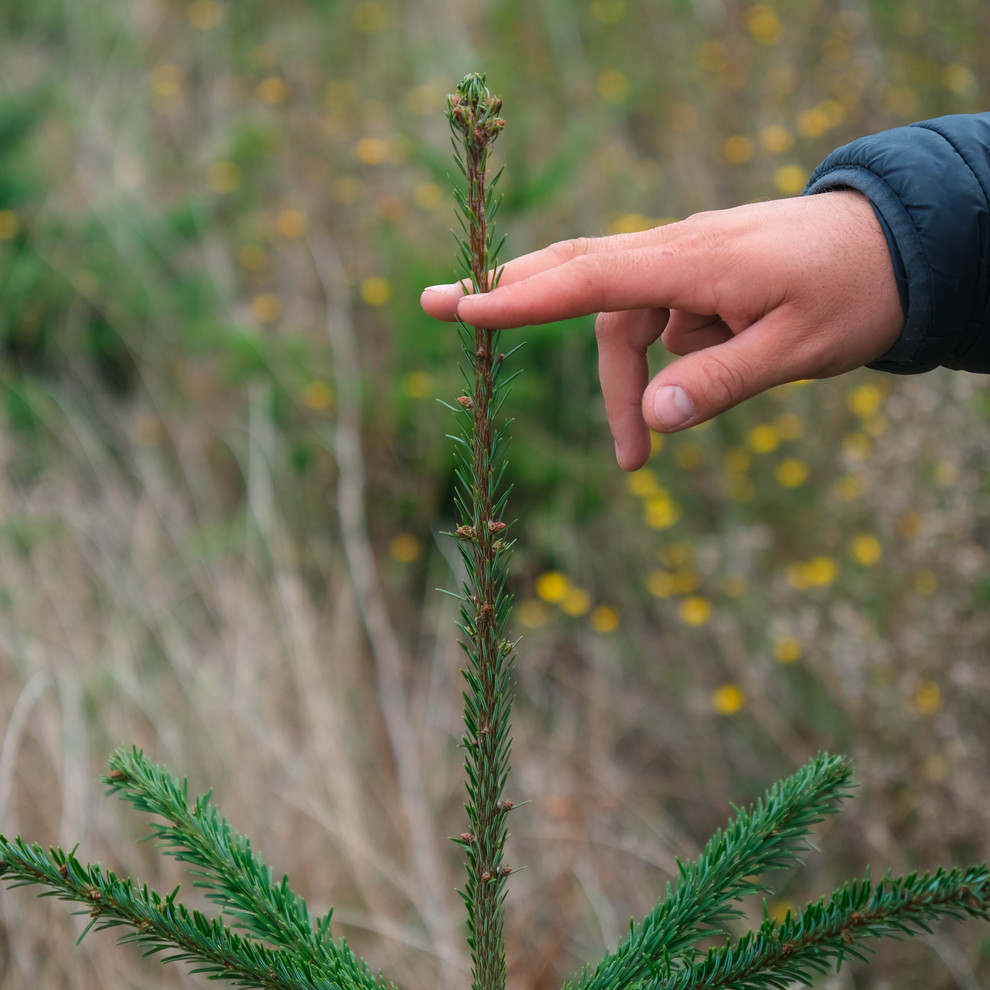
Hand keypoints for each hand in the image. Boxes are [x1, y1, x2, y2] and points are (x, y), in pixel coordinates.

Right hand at [421, 191, 903, 470]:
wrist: (900, 242)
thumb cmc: (854, 291)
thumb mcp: (797, 349)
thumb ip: (720, 382)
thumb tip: (652, 422)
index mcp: (695, 263)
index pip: (590, 280)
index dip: (522, 298)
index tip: (461, 308)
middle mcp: (677, 252)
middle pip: (577, 272)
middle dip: (511, 296)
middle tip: (440, 308)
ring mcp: (685, 261)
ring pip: (620, 318)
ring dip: (618, 386)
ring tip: (637, 460)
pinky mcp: (697, 276)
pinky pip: (657, 322)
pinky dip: (659, 363)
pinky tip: (705, 380)